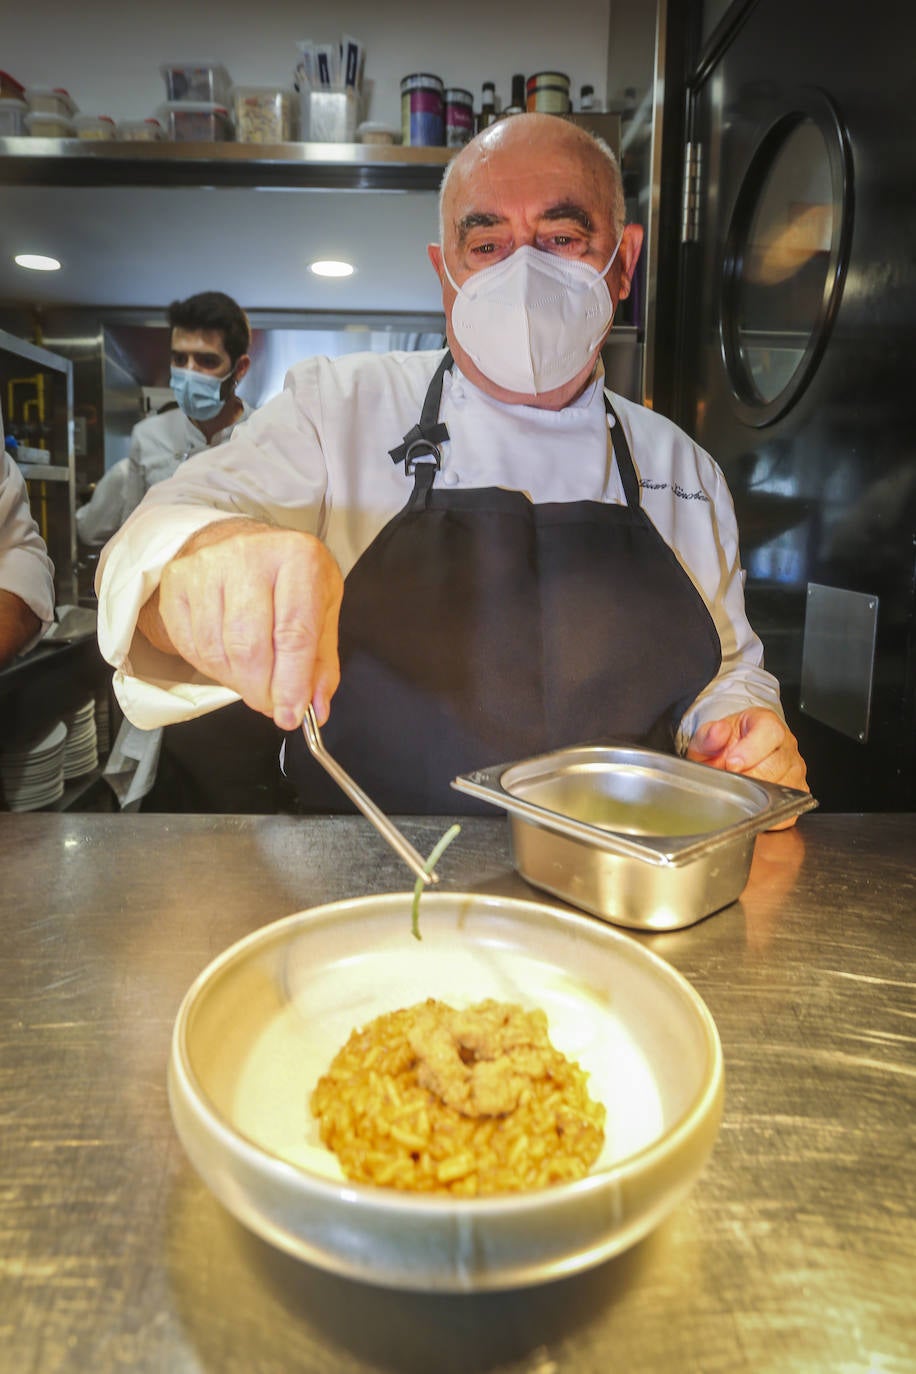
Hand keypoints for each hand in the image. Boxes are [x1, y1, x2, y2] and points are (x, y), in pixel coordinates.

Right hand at [137, 518, 343, 729]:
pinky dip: (212, 668)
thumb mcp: (322, 607)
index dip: (291, 684)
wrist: (240, 540)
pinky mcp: (177, 581)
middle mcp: (249, 555)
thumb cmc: (286, 575)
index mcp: (297, 557)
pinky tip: (229, 662)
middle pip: (249, 647)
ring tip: (253, 679)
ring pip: (217, 651)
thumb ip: (321, 661)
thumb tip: (315, 708)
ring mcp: (206, 567)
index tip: (290, 715)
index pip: (293, 634)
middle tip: (271, 704)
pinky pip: (191, 646)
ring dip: (237, 682)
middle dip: (261, 690)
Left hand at [686, 707, 808, 828]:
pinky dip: (768, 810)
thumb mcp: (708, 736)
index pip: (770, 733)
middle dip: (748, 777)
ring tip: (739, 789)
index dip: (750, 751)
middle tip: (729, 779)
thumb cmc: (725, 745)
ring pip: (783, 787)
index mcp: (768, 724)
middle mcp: (787, 745)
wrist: (733, 755)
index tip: (731, 763)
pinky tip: (751, 802)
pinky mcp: (797, 791)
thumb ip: (708, 734)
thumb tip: (717, 731)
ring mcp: (795, 768)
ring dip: (757, 794)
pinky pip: (789, 807)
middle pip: (776, 765)